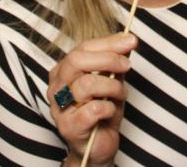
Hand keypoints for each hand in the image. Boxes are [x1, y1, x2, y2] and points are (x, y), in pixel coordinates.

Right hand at [47, 32, 136, 166]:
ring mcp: (60, 108)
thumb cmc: (102, 112)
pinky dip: (109, 108)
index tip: (130, 41)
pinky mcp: (69, 127)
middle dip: (108, 59)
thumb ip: (115, 63)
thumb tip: (128, 40)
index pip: (82, 48)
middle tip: (127, 65)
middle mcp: (56, 87)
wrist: (98, 147)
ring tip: (120, 94)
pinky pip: (94, 108)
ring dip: (112, 87)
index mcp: (63, 72)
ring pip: (87, 84)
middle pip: (77, 60)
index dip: (108, 43)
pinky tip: (110, 111)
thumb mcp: (111, 82)